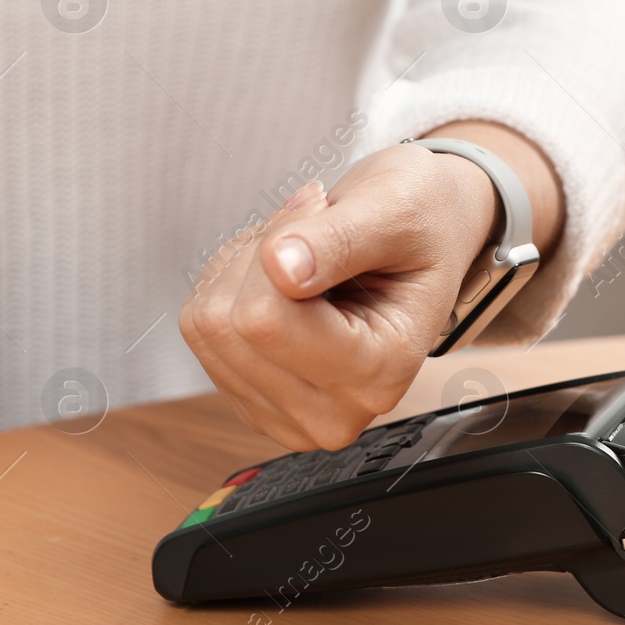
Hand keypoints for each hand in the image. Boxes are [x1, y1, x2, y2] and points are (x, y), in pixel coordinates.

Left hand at [179, 121, 561, 450]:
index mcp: (382, 370)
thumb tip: (280, 268)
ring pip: (207, 326)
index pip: (265, 320)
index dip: (277, 246)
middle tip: (314, 233)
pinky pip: (200, 333)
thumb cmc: (421, 223)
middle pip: (229, 325)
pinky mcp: (258, 402)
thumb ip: (339, 239)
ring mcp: (293, 414)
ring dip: (244, 269)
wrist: (425, 238)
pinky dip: (232, 287)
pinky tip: (284, 281)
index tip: (323, 214)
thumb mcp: (395, 211)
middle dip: (260, 256)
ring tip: (303, 255)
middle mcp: (338, 411)